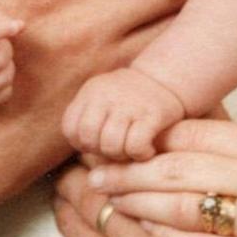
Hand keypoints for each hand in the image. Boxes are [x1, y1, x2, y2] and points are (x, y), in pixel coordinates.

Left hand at [65, 67, 186, 160]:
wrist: (166, 80)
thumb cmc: (130, 101)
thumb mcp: (102, 99)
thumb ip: (88, 120)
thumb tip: (82, 156)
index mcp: (90, 92)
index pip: (70, 128)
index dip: (82, 143)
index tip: (98, 143)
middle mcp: (107, 95)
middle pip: (88, 137)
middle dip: (100, 151)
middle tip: (116, 149)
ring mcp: (130, 104)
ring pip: (111, 145)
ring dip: (121, 156)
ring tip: (131, 150)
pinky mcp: (152, 115)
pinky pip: (135, 146)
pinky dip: (140, 155)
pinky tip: (147, 150)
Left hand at [85, 120, 236, 236]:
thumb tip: (205, 140)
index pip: (198, 133)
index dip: (153, 135)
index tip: (125, 135)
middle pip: (179, 167)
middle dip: (132, 168)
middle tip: (95, 167)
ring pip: (183, 205)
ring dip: (139, 202)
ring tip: (109, 197)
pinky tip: (147, 232)